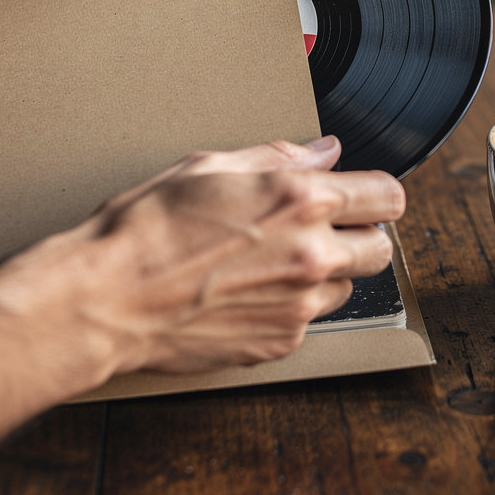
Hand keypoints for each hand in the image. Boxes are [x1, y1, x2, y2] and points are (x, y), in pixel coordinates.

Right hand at [0, 136, 403, 375]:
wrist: (106, 299)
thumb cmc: (147, 228)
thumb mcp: (210, 166)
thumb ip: (280, 157)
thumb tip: (324, 151)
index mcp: (301, 200)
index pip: (388, 198)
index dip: (377, 195)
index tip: (366, 197)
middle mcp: (312, 255)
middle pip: (380, 249)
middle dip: (358, 237)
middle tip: (322, 231)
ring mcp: (299, 305)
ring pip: (346, 288)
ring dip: (324, 276)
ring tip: (272, 265)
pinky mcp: (279, 342)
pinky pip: (308, 321)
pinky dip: (290, 307)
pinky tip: (247, 293)